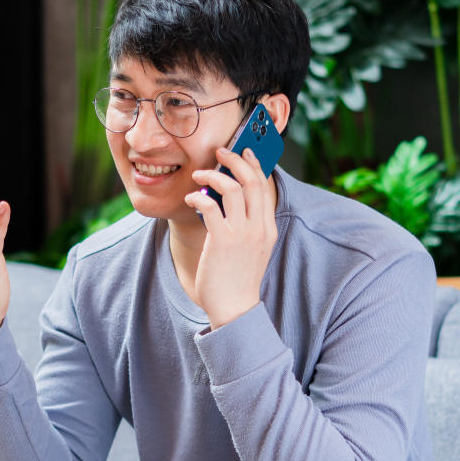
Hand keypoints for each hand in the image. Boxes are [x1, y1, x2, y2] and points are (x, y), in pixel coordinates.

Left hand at [184, 147, 277, 328]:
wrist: (235, 309)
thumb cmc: (238, 279)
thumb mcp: (253, 249)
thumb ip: (248, 225)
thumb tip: (229, 199)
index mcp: (268, 229)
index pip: (265, 186)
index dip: (254, 164)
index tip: (243, 151)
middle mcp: (259, 228)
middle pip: (252, 181)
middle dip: (236, 159)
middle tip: (220, 151)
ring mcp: (242, 234)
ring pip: (232, 188)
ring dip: (213, 175)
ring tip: (199, 175)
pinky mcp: (222, 241)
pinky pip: (210, 206)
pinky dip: (198, 196)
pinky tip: (191, 199)